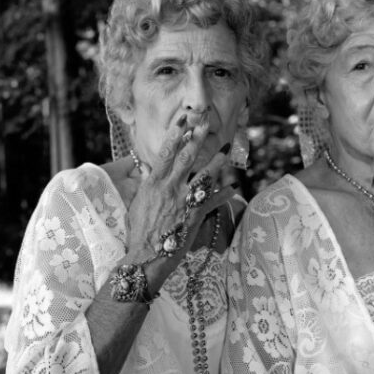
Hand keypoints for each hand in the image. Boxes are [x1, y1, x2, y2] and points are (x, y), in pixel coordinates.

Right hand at [124, 115, 231, 259]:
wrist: (146, 254)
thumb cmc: (140, 230)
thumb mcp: (139, 202)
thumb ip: (146, 183)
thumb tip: (148, 167)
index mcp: (154, 183)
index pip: (165, 152)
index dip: (175, 134)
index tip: (183, 119)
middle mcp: (170, 188)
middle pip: (186, 157)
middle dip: (197, 138)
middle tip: (206, 123)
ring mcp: (183, 201)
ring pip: (204, 175)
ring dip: (217, 161)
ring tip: (226, 149)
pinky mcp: (195, 215)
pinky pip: (214, 202)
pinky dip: (225, 195)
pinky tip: (234, 187)